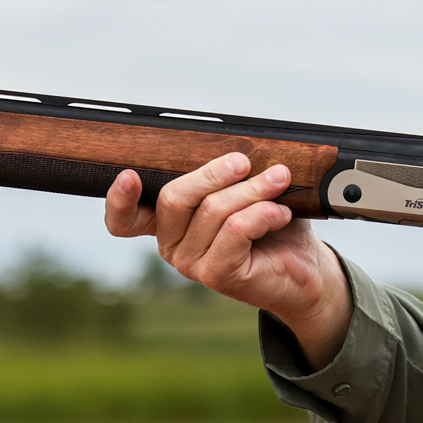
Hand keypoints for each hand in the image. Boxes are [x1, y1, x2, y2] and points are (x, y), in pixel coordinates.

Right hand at [104, 153, 352, 367]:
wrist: (304, 268)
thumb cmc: (272, 223)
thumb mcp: (243, 190)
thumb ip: (226, 173)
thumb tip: (233, 147)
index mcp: (169, 222)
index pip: (124, 219)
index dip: (118, 199)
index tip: (129, 175)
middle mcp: (172, 245)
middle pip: (175, 197)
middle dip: (215, 173)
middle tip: (245, 162)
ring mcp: (191, 264)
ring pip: (212, 210)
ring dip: (252, 189)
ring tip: (279, 181)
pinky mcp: (217, 274)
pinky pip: (236, 229)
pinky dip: (263, 213)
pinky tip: (281, 213)